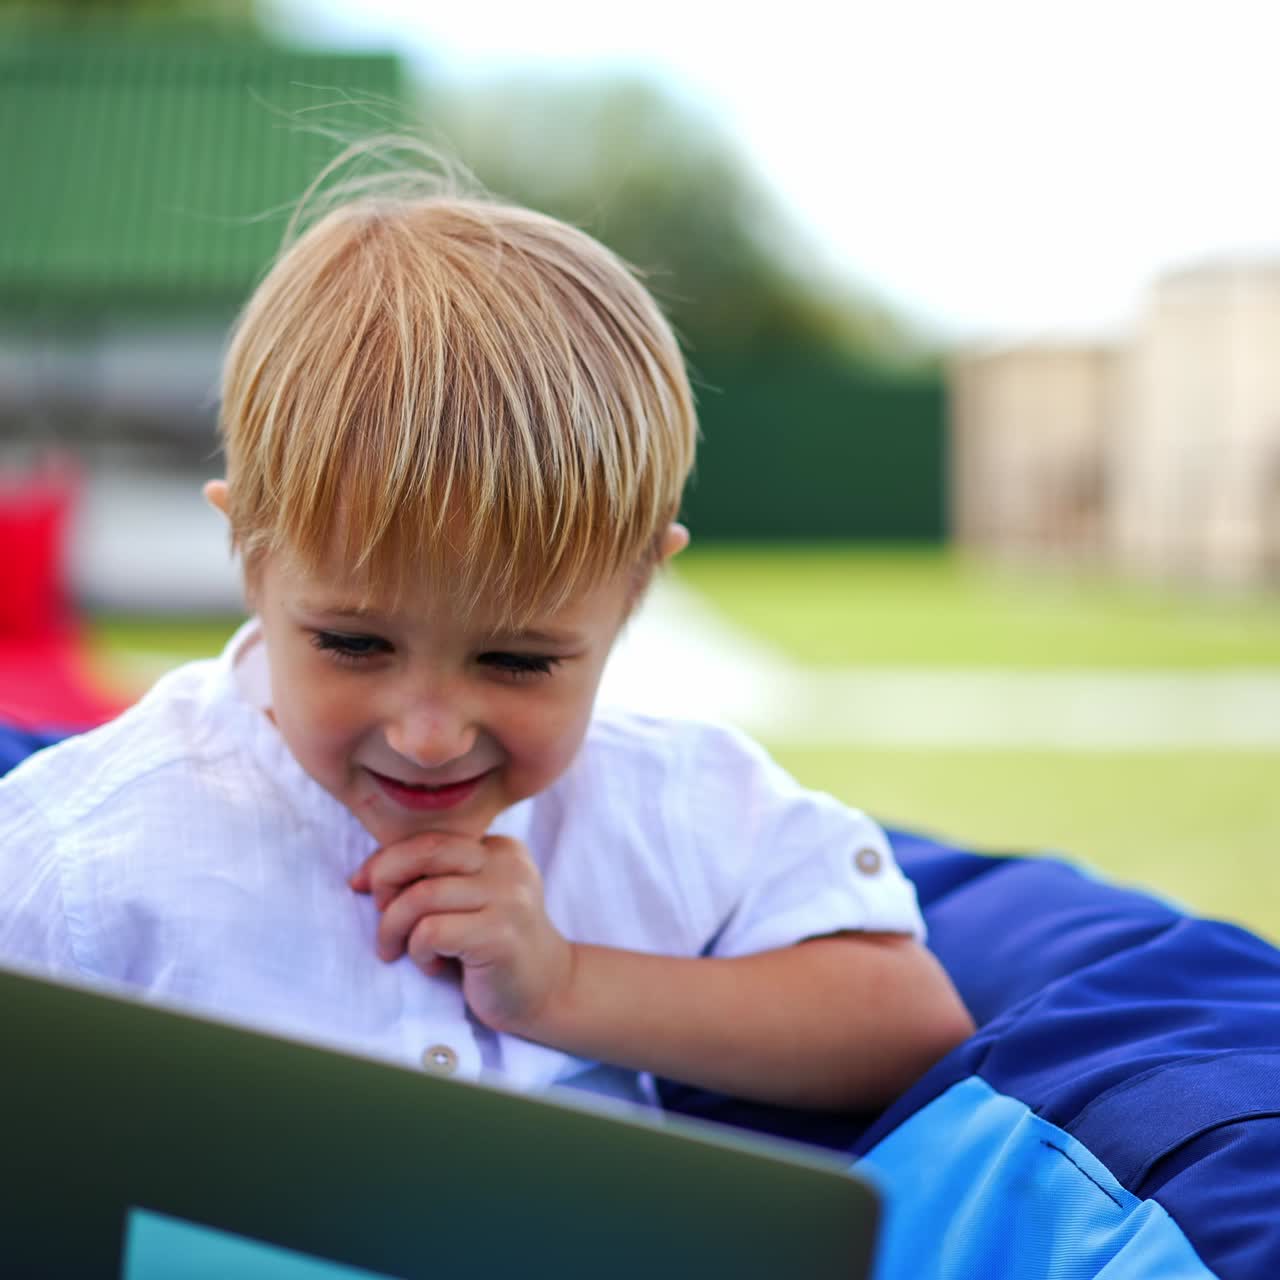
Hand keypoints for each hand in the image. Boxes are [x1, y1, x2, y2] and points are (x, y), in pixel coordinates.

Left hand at [349, 832, 572, 1034]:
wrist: (546, 991)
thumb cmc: (489, 948)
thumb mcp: (465, 902)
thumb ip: (431, 878)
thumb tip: (363, 877)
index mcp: (498, 848)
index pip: (429, 838)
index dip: (387, 861)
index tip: (363, 886)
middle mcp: (507, 865)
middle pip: (426, 851)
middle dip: (385, 880)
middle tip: (381, 917)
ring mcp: (509, 898)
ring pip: (422, 896)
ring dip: (395, 928)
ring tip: (401, 951)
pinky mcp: (501, 935)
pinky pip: (432, 932)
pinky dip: (418, 951)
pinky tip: (433, 966)